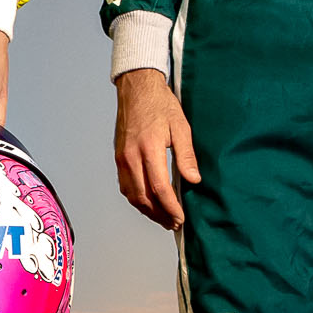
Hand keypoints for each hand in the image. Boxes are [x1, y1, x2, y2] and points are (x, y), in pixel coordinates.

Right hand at [112, 67, 203, 230]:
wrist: (136, 89)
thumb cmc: (160, 104)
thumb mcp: (180, 127)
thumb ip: (186, 155)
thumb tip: (194, 180)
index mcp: (149, 148)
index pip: (159, 188)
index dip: (171, 207)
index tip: (180, 218)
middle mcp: (131, 157)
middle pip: (143, 197)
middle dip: (159, 214)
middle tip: (174, 223)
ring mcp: (122, 158)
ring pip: (132, 195)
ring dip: (147, 210)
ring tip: (162, 218)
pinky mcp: (119, 158)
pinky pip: (125, 186)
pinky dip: (136, 199)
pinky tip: (148, 203)